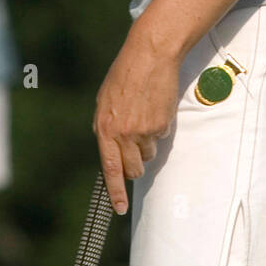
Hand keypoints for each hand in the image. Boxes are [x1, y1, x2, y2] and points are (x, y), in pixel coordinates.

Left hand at [92, 19, 181, 214]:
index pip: (110, 168)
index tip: (120, 208)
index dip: (116, 191)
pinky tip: (154, 108)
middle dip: (135, 165)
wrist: (149, 56)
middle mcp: (123, 133)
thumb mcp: (104, 100)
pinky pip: (161, 138)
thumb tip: (109, 147)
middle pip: (133, 168)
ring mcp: (144, 131)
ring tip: (144, 116)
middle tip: (136, 149)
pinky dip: (158, 128)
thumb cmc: (124, 75)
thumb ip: (105, 126)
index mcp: (104, 128)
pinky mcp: (162, 125)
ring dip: (147, 143)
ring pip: (148, 154)